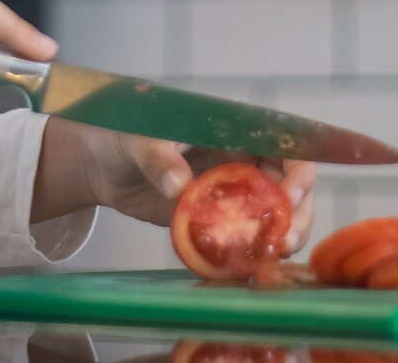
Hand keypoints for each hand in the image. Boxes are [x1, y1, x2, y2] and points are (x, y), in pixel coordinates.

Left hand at [33, 120, 316, 252]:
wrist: (101, 164)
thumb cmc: (124, 134)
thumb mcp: (140, 140)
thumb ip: (159, 159)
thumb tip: (178, 185)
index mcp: (233, 131)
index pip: (283, 144)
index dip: (297, 169)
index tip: (291, 195)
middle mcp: (240, 161)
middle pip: (288, 185)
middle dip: (296, 212)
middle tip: (285, 239)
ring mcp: (230, 194)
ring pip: (273, 214)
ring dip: (280, 236)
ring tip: (272, 256)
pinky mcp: (214, 221)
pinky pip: (243, 236)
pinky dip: (250, 251)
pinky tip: (248, 267)